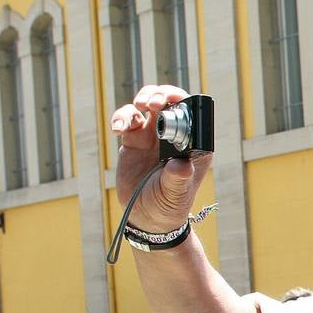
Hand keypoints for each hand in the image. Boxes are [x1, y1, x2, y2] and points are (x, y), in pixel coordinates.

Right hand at [109, 84, 213, 231]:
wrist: (145, 217)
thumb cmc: (168, 206)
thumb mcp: (175, 194)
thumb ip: (178, 178)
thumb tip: (181, 165)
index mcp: (193, 145)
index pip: (192, 114)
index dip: (182, 101)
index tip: (171, 100)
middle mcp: (174, 136)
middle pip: (169, 102)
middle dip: (160, 94)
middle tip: (152, 103)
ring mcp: (153, 136)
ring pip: (148, 104)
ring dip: (143, 98)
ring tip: (140, 108)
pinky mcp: (134, 140)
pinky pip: (127, 119)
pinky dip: (122, 117)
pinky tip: (119, 129)